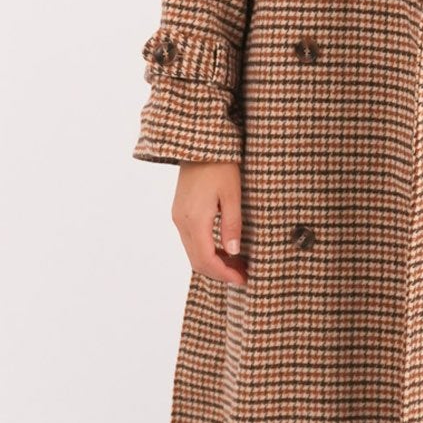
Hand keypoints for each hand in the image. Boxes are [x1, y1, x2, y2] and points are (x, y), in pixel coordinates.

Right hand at [172, 159, 247, 284]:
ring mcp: (178, 217)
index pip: (206, 260)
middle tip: (244, 275)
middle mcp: (181, 222)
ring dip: (214, 262)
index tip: (243, 279)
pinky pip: (191, 240)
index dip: (224, 274)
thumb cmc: (220, 165)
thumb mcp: (232, 194)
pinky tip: (225, 248)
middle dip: (220, 272)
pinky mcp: (180, 212)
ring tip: (238, 264)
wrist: (198, 143)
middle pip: (197, 261)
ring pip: (193, 252)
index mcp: (194, 220)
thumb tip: (233, 253)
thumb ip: (232, 225)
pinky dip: (207, 250)